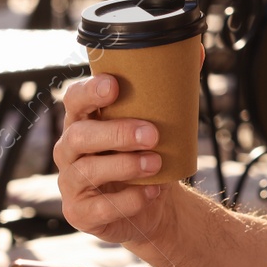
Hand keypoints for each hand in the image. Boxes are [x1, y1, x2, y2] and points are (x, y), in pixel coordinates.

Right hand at [53, 73, 168, 245]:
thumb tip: (196, 53)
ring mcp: (71, 183)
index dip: (89, 92)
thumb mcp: (158, 125)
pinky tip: (151, 192)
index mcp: (84, 121)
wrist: (152, 204)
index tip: (114, 86)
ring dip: (125, 166)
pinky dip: (129, 200)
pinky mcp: (80, 213)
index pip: (74, 100)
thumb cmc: (148, 155)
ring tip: (156, 163)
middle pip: (80, 136)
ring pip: (87, 171)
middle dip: (116, 133)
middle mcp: (70, 149)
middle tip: (152, 134)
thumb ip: (171, 91)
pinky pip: (99, 208)